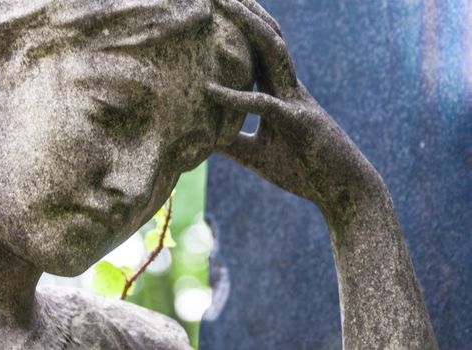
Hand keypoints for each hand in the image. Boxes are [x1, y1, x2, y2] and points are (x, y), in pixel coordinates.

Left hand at [206, 0, 381, 213]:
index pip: (257, 50)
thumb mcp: (257, 155)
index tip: (216, 8)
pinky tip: (210, 90)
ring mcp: (296, 100)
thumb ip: (231, 142)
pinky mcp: (299, 123)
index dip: (239, 26)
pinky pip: (264, 104)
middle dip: (243, 9)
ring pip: (273, 52)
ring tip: (224, 2)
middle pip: (266, 37)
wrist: (343, 189)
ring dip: (248, 25)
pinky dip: (236, 97)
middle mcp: (288, 87)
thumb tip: (200, 137)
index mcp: (279, 91)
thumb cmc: (303, 169)